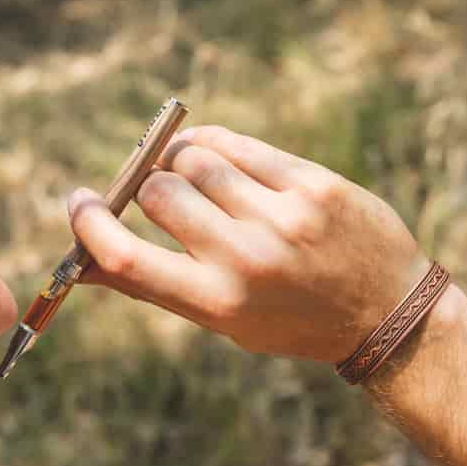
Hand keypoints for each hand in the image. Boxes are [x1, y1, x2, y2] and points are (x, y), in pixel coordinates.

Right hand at [67, 126, 430, 362]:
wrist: (388, 312)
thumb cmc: (291, 318)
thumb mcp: (222, 320)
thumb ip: (156, 285)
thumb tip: (85, 259)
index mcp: (217, 302)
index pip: (126, 257)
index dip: (88, 224)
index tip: (78, 203)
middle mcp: (247, 258)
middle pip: (157, 193)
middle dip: (145, 188)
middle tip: (154, 192)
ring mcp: (283, 216)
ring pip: (194, 159)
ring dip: (180, 163)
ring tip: (195, 178)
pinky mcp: (312, 183)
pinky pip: (236, 144)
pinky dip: (211, 145)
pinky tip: (213, 154)